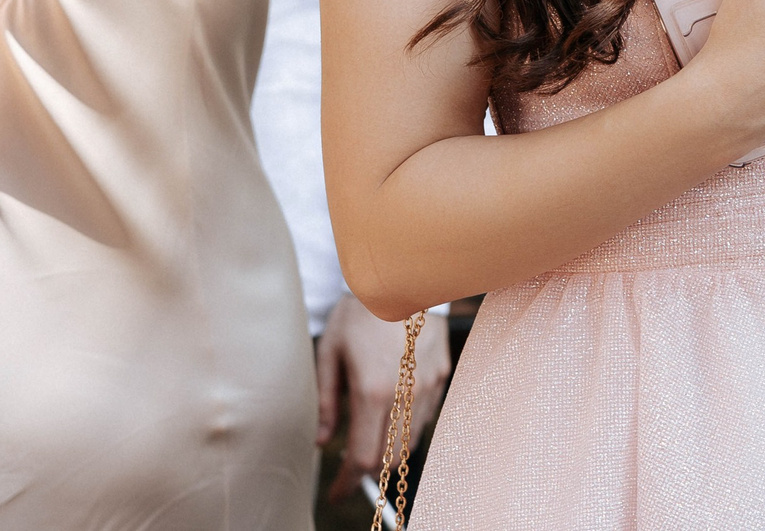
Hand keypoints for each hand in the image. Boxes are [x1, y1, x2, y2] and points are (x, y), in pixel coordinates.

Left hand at [318, 290, 450, 501]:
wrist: (403, 274)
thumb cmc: (360, 310)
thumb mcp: (331, 352)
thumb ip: (326, 402)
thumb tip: (323, 441)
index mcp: (374, 391)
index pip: (363, 458)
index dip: (347, 482)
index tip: (336, 491)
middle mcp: (406, 394)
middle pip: (390, 458)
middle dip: (369, 470)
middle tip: (349, 467)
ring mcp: (429, 386)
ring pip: (410, 440)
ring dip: (389, 449)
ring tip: (369, 438)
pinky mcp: (441, 374)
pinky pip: (425, 416)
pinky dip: (407, 426)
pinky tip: (391, 412)